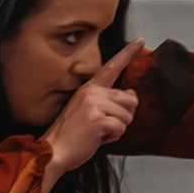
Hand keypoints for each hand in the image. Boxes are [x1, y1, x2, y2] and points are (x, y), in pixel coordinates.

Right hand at [42, 39, 143, 177]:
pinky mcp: (99, 119)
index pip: (112, 67)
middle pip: (130, 99)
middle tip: (104, 125)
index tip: (140, 41)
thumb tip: (132, 95)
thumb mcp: (86, 111)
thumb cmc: (70, 135)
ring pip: (128, 116)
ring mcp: (95, 105)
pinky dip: (112, 138)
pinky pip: (121, 128)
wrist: (53, 151)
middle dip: (123, 117)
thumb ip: (107, 101)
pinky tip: (97, 138)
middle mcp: (92, 92)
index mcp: (89, 88)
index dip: (128, 54)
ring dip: (117, 129)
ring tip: (97, 132)